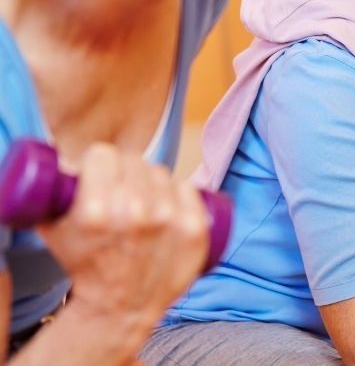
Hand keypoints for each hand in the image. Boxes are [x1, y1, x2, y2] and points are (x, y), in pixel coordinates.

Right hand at [37, 144, 208, 335]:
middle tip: (119, 189)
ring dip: (150, 182)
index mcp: (95, 212)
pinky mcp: (194, 229)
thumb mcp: (54, 229)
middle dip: (123, 171)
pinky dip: (177, 192)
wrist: (121, 306)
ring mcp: (169, 221)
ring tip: (141, 203)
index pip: (104, 155)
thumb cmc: (85, 265)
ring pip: (160, 172)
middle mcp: (135, 214)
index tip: (98, 172)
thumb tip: (63, 159)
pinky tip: (166, 206)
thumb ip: (53, 192)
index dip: (99, 162)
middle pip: (134, 161)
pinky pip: (188, 187)